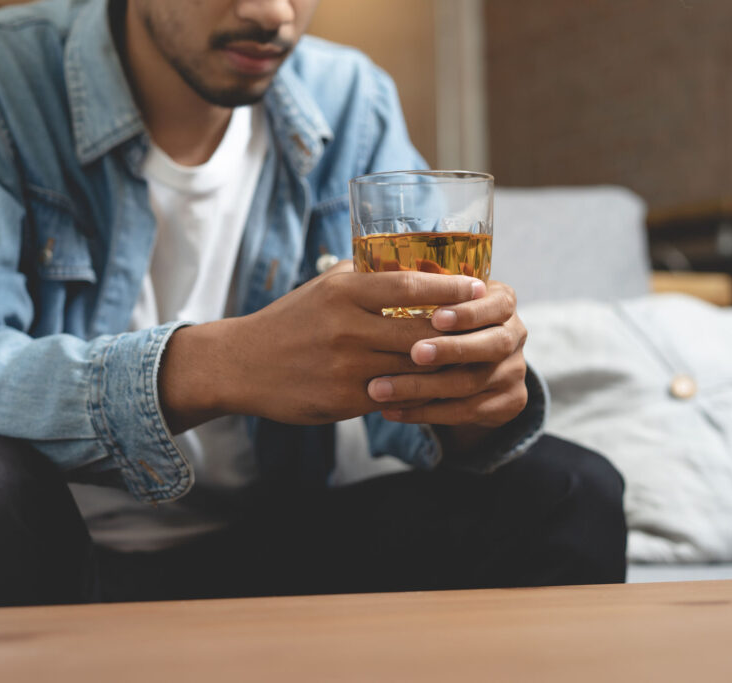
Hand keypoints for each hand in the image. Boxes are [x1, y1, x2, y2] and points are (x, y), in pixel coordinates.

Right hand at [158, 262, 485, 431]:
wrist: (241, 364)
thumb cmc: (288, 322)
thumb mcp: (322, 289)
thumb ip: (364, 276)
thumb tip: (411, 261)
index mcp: (342, 292)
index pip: (410, 285)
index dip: (451, 288)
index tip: (479, 288)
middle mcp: (346, 327)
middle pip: (420, 330)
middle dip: (459, 331)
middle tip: (489, 327)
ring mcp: (345, 366)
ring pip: (412, 367)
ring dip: (445, 365)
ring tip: (473, 358)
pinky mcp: (342, 399)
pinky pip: (394, 395)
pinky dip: (418, 391)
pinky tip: (437, 388)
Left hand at [365, 280, 527, 428]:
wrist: (462, 366)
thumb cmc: (435, 321)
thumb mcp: (433, 298)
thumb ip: (416, 285)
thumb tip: (371, 267)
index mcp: (501, 302)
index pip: (497, 304)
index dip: (469, 312)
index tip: (435, 317)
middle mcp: (514, 336)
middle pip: (492, 345)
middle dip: (451, 349)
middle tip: (414, 353)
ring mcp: (514, 372)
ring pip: (470, 383)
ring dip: (422, 387)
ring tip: (379, 388)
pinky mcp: (508, 404)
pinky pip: (464, 413)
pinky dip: (423, 413)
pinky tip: (390, 411)